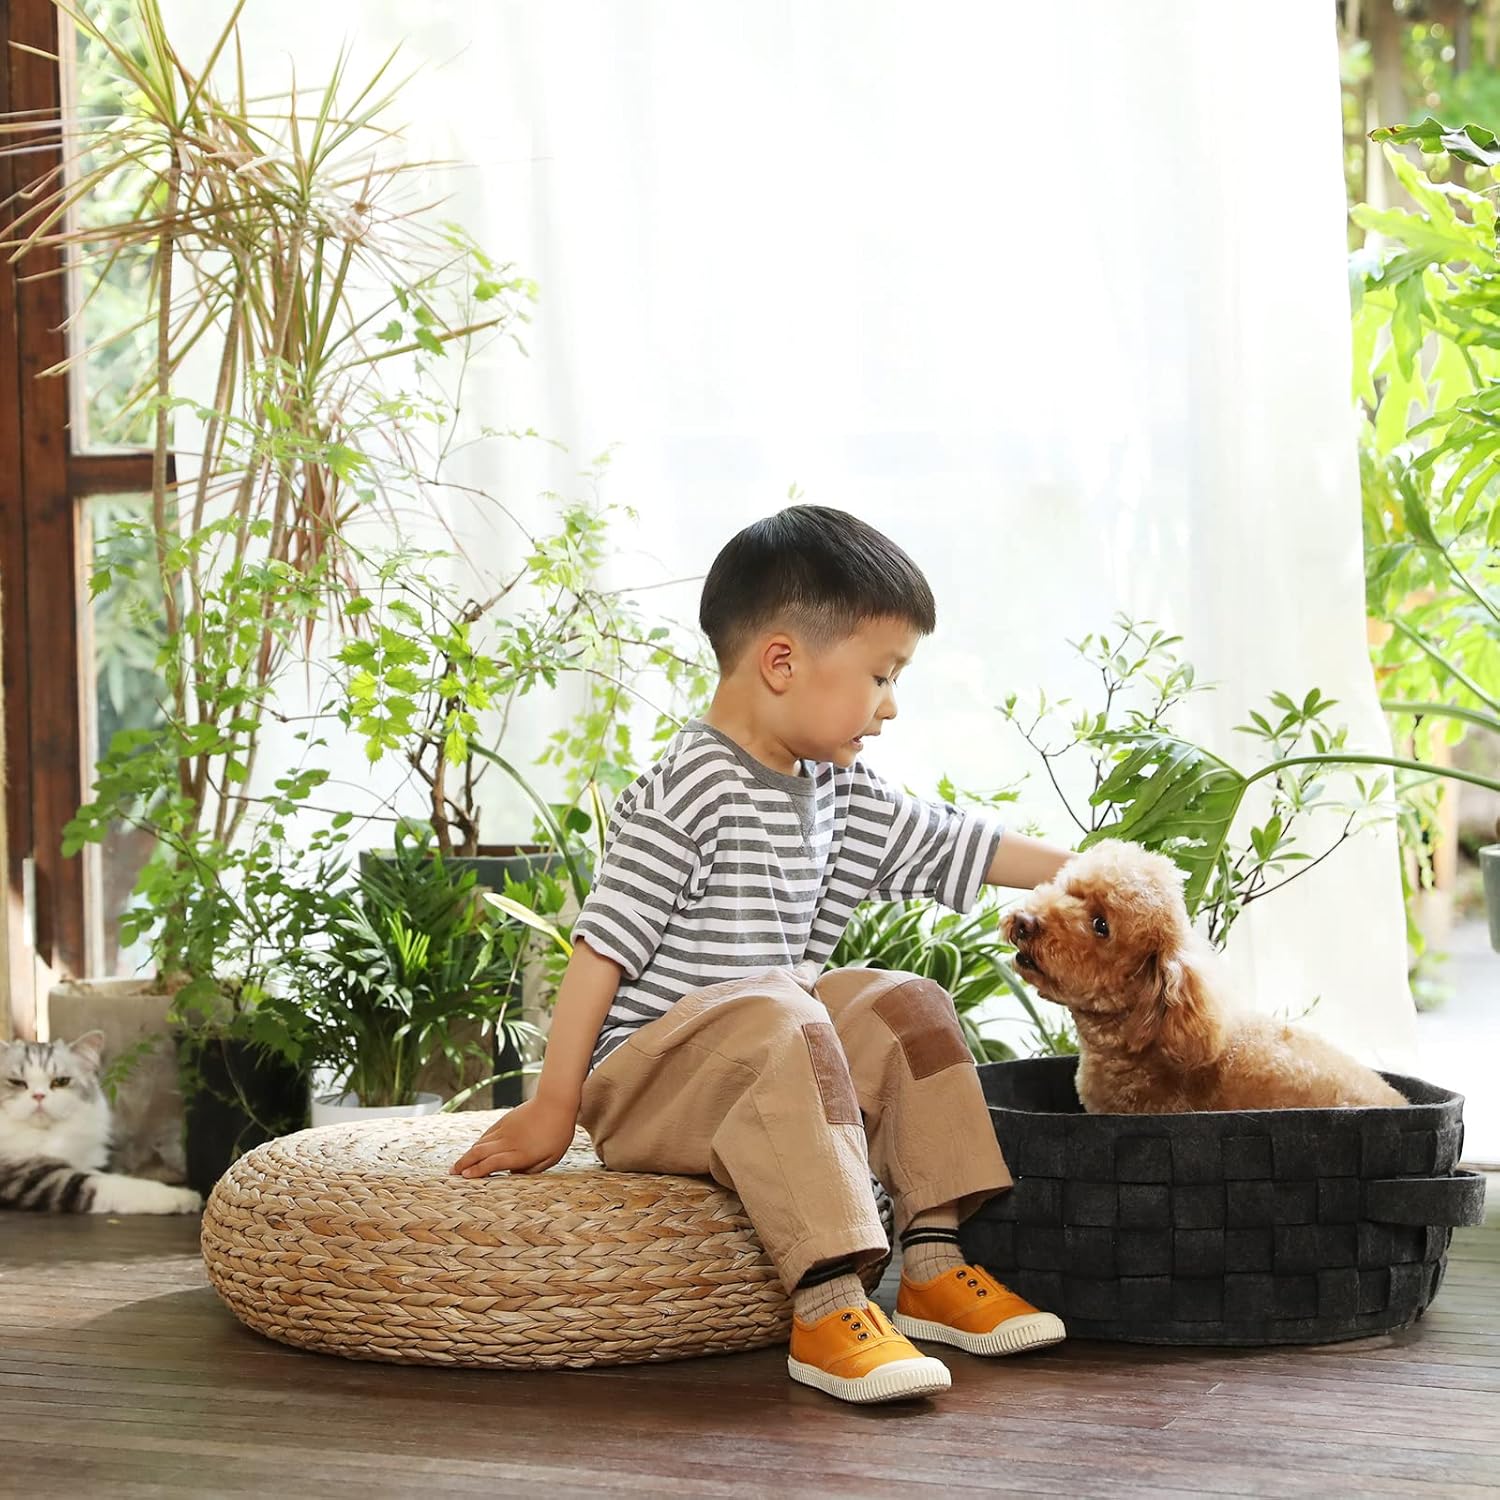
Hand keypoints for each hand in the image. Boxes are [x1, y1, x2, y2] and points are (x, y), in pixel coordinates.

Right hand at [449, 1095, 578, 1177]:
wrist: (556, 1101)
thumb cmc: (558, 1133)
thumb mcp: (551, 1158)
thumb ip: (531, 1170)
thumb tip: (513, 1174)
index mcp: (520, 1154)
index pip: (492, 1164)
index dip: (477, 1171)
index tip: (465, 1176)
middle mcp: (508, 1142)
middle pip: (480, 1153)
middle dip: (464, 1164)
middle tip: (451, 1173)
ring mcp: (505, 1129)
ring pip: (480, 1143)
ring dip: (467, 1154)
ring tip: (457, 1165)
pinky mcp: (504, 1120)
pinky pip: (487, 1133)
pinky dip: (478, 1143)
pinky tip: (473, 1149)